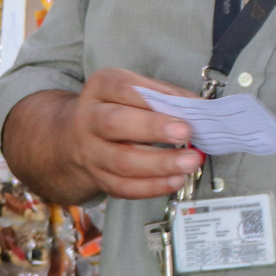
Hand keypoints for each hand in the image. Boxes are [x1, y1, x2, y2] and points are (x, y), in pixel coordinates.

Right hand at [59, 68, 203, 199]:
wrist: (75, 138)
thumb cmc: (117, 108)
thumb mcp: (134, 91)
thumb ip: (165, 96)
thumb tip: (199, 109)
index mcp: (100, 89)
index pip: (123, 88)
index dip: (153, 98)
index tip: (183, 109)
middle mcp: (89, 119)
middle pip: (115, 124)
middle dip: (153, 129)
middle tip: (185, 133)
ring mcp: (91, 152)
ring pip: (122, 161)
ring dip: (160, 164)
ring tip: (190, 162)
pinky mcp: (99, 178)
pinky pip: (124, 187)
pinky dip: (153, 186)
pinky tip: (176, 180)